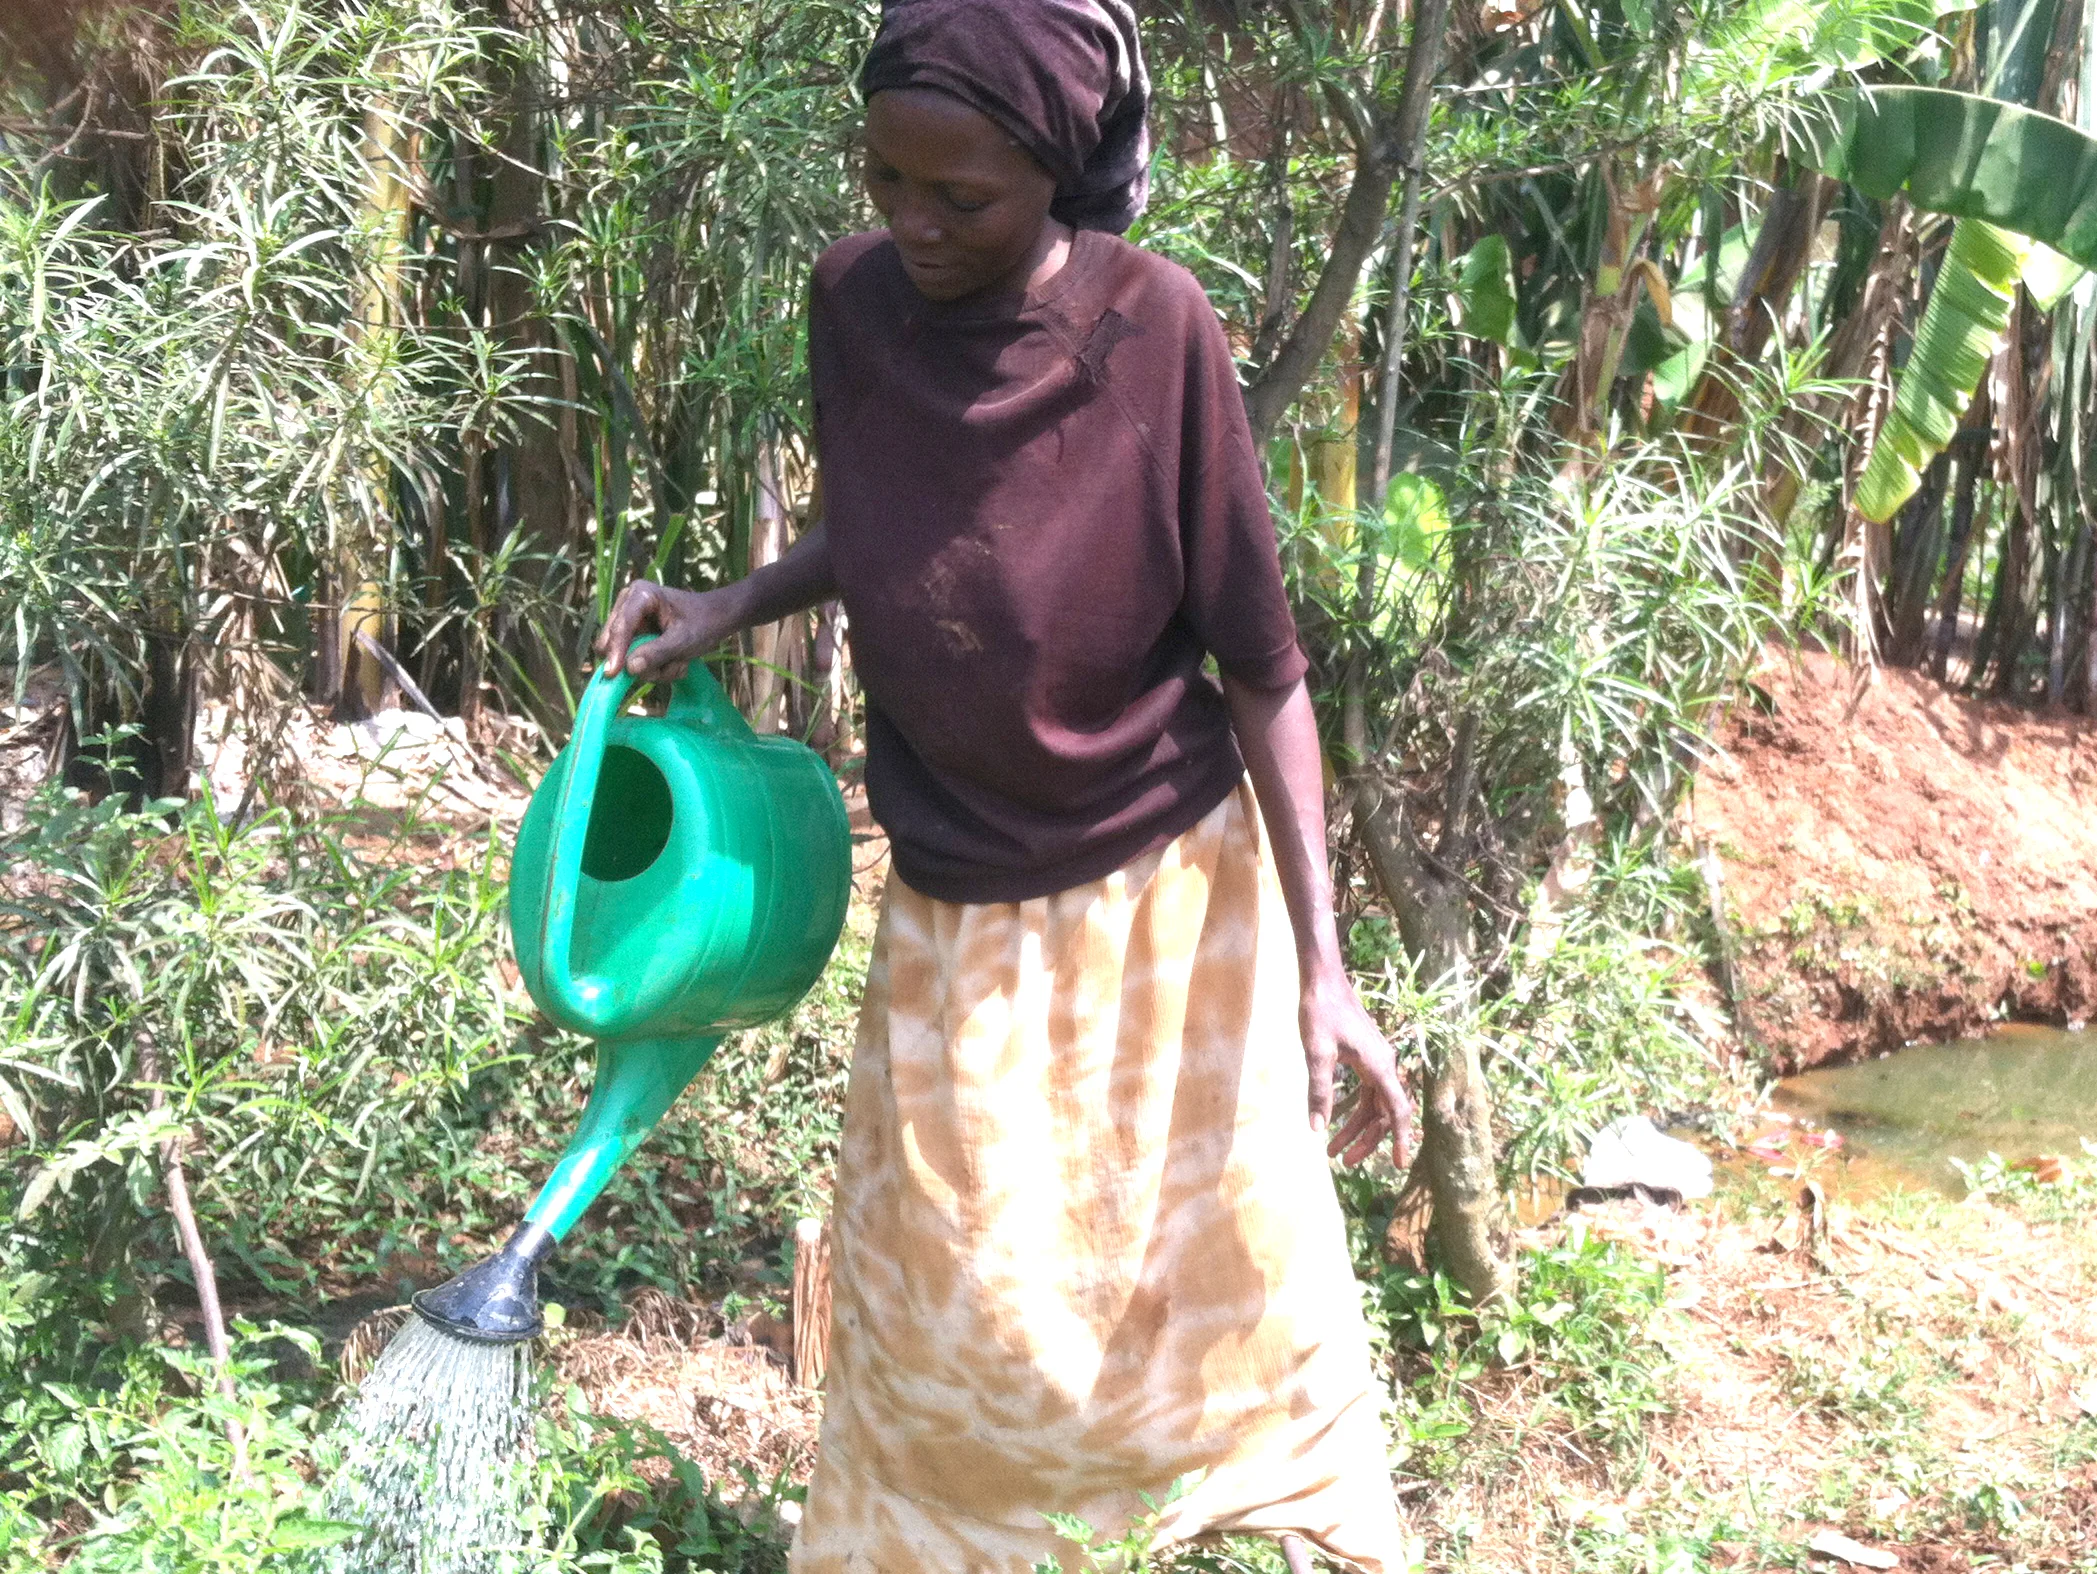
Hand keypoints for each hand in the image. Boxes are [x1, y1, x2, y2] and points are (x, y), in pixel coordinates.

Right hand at [595, 579, 744, 682]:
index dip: (615, 651)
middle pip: (612, 642)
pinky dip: (656, 668)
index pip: (622, 626)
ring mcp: (630, 623)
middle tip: (669, 666)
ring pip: (624, 657)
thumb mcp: (684, 640)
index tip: (612, 674)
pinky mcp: (635, 638)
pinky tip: (676, 661)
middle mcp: (628, 605)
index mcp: (640, 595)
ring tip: (679, 662)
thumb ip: (657, 653)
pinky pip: (634, 662)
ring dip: (654, 668)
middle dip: (640, 661)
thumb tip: (630, 668)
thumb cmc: (704, 623)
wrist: (717, 618)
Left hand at [1301, 959, 1415, 1169]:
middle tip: (1343, 1161)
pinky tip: (1334, 1121)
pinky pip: (1366, 1092)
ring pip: (1373, 1104)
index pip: (1398, 1111)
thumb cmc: (1321, 1013)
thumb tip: (1317, 1128)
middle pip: (1384, 1113)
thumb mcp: (1317, 1054)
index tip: (1400, 1164)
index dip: (1401, 1139)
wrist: (1323, 981)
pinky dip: (1352, 1109)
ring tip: (1332, 1149)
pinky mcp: (1365, 1057)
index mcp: (1379, 1066)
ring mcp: (1375, 1062)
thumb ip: (1319, 1091)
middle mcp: (1383, 1066)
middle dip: (1366, 1140)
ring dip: (1356, 1128)